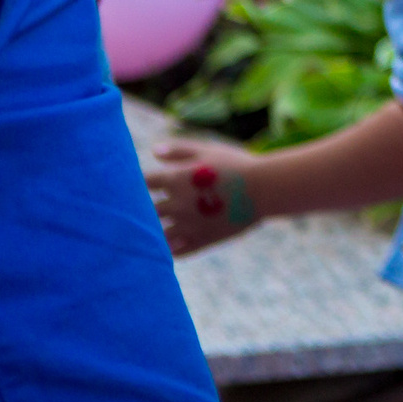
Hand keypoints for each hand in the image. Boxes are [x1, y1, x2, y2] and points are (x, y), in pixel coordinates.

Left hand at [148, 140, 261, 255]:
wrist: (266, 189)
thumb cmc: (238, 165)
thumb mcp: (209, 151)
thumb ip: (179, 150)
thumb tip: (153, 150)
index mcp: (175, 180)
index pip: (143, 183)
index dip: (137, 183)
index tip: (140, 184)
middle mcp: (176, 204)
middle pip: (144, 211)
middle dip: (140, 210)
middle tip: (136, 211)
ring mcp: (187, 225)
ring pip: (156, 234)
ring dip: (152, 232)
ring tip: (151, 230)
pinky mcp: (201, 240)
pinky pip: (176, 251)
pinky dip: (168, 249)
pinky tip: (170, 244)